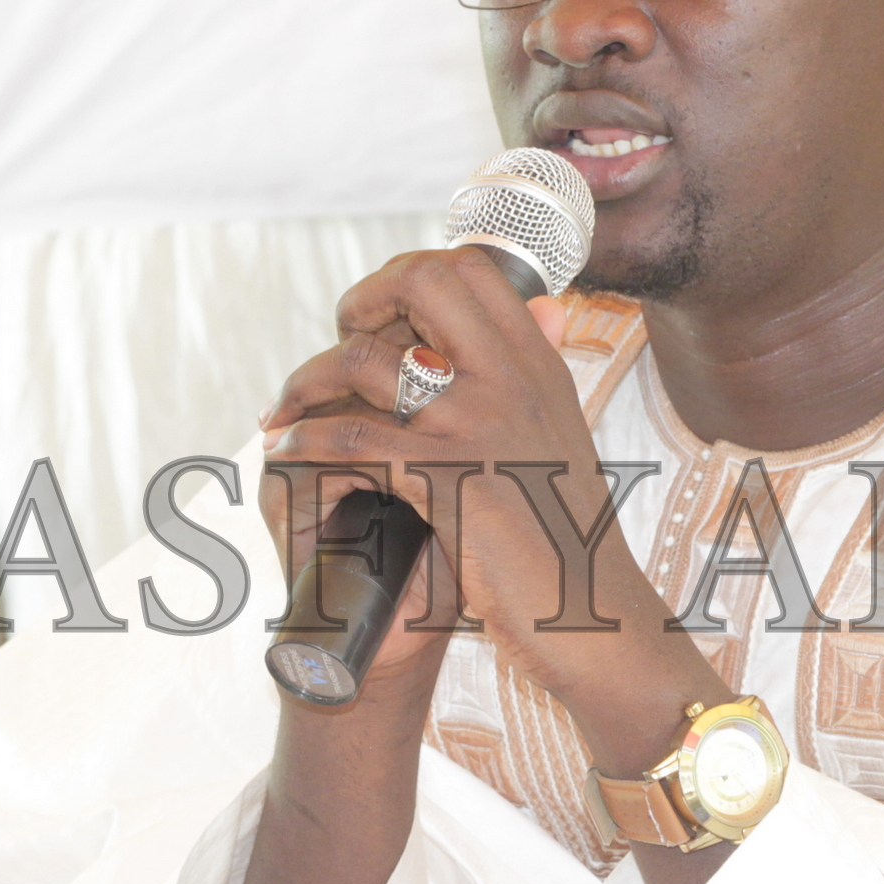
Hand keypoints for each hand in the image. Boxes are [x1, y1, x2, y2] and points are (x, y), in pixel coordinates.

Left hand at [259, 248, 723, 771]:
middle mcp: (513, 379)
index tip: (380, 315)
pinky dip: (307, 440)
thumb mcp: (566, 434)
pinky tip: (288, 452)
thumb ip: (539, 372)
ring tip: (285, 409)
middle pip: (423, 281)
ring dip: (309, 379)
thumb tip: (545, 307)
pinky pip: (353, 438)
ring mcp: (480, 424)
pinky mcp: (448, 479)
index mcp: (540, 364)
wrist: (599, 616)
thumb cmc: (571, 537)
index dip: (410, 275)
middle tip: (339, 340)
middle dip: (362, 300)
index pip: (472, 268)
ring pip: (367, 361)